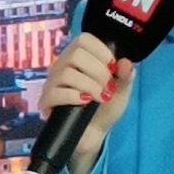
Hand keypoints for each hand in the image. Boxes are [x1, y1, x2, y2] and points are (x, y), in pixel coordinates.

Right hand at [38, 30, 136, 171]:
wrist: (95, 134)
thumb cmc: (105, 108)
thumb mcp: (121, 91)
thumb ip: (126, 76)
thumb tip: (126, 63)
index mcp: (78, 57)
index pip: (84, 39)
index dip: (101, 51)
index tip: (113, 68)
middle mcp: (62, 66)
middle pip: (76, 54)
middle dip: (98, 72)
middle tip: (108, 88)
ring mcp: (52, 83)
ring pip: (67, 73)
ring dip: (90, 86)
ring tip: (101, 98)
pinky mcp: (46, 102)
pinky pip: (55, 92)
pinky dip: (74, 96)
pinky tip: (85, 102)